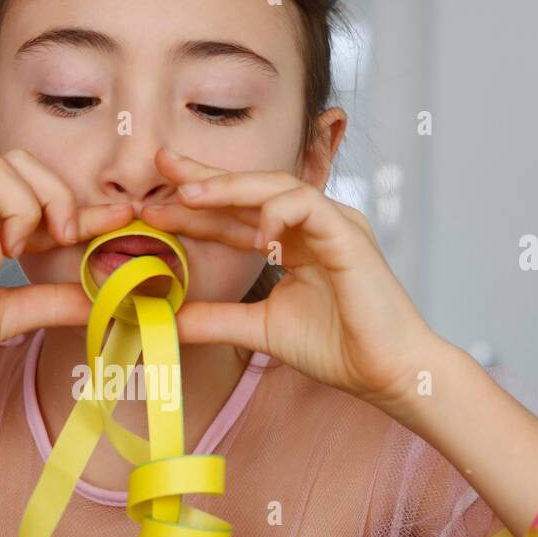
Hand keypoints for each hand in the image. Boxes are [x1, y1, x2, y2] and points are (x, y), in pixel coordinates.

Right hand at [0, 150, 132, 394]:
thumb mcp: (9, 317)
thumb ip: (51, 302)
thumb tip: (101, 300)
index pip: (39, 192)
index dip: (83, 203)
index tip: (123, 217)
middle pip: (17, 160)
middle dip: (53, 194)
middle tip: (60, 239)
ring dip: (20, 214)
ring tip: (12, 257)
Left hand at [143, 148, 442, 415]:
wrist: (385, 372)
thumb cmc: (338, 348)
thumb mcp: (260, 329)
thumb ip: (216, 318)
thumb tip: (166, 320)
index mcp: (292, 243)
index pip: (236, 217)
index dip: (195, 210)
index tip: (151, 208)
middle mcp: (311, 225)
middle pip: (250, 191)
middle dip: (204, 177)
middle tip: (160, 164)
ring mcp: (332, 225)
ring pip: (276, 186)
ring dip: (230, 187)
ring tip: (187, 194)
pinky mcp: (349, 234)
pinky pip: (308, 205)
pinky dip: (277, 212)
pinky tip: (254, 233)